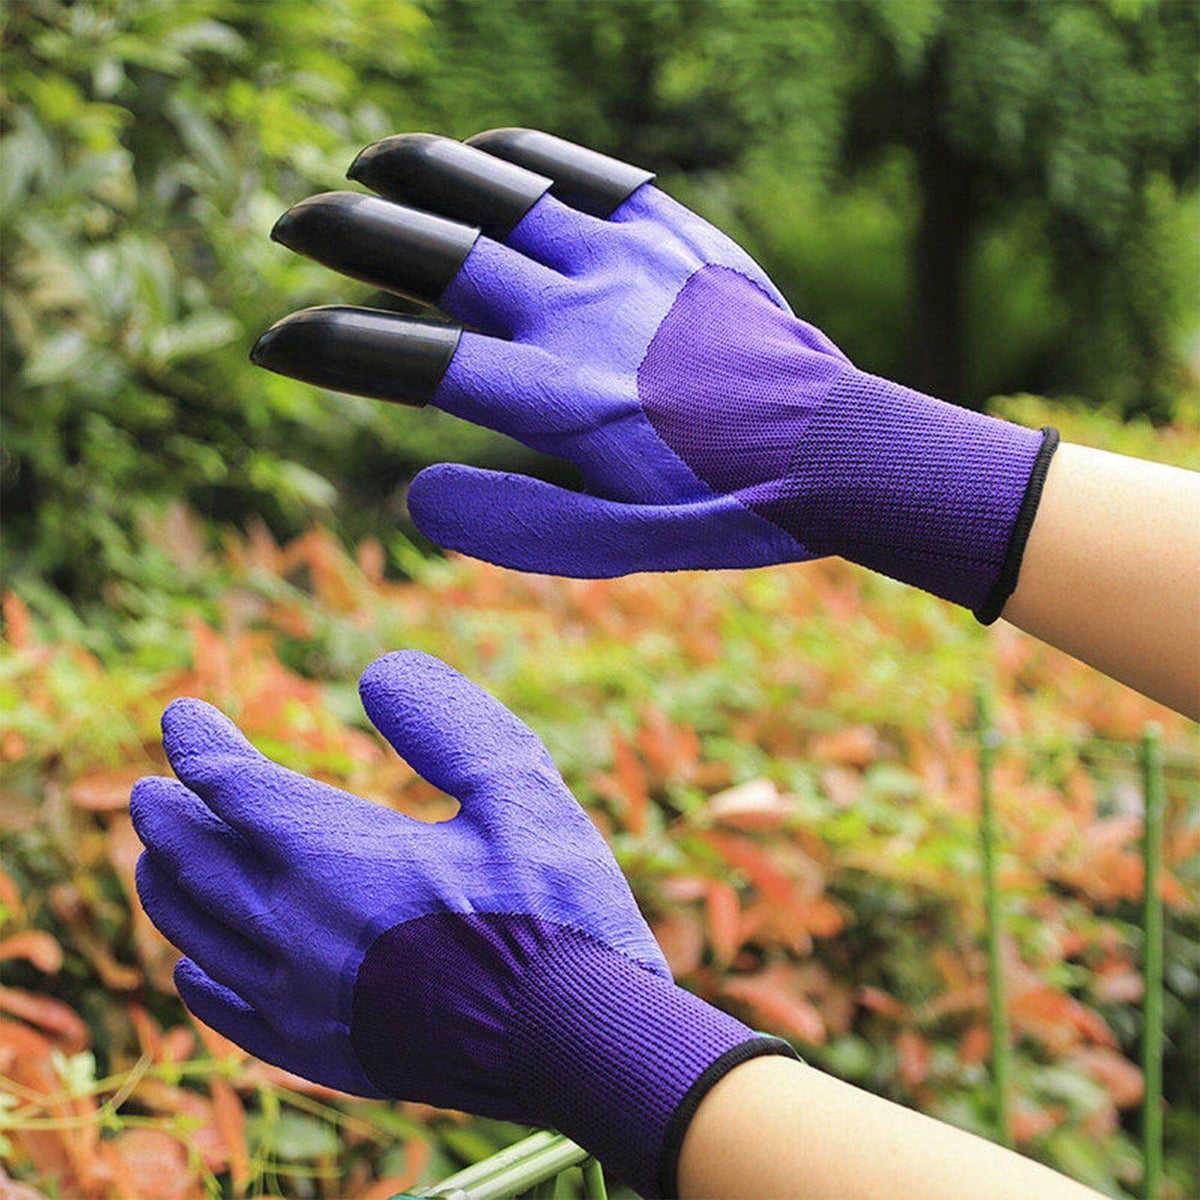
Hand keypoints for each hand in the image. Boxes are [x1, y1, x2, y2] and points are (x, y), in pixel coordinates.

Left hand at [132, 650, 794, 1196]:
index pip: (237, 789)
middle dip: (168, 814)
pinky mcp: (324, 1055)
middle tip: (152, 787)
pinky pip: (228, 1013)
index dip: (201, 746)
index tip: (182, 716)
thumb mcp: (521, 790)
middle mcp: (300, 932)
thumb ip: (446, 725)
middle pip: (196, 861)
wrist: (582, 1046)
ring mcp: (304, 1001)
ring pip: (196, 934)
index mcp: (341, 860)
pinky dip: (198, 975)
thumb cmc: (558, 910)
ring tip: (157, 859)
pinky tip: (194, 967)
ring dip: (170, 885)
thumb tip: (377, 673)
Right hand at [252, 129, 1056, 620]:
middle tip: (290, 224)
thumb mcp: (622, 548)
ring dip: (419, 174)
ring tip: (363, 167)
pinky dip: (516, 160)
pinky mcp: (668, 234)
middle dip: (349, 234)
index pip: (415, 360)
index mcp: (560, 401)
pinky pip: (579, 173)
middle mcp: (580, 316)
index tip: (276, 342)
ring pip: (499, 195)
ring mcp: (625, 262)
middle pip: (438, 252)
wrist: (836, 445)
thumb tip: (416, 495)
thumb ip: (516, 528)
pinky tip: (481, 157)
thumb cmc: (725, 505)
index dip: (332, 346)